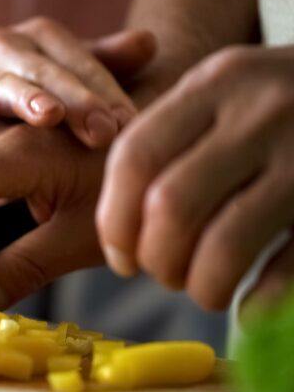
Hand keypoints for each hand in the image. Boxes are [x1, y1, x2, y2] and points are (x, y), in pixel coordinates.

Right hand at [0, 17, 154, 146]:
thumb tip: (150, 43)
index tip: (131, 123)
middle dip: (77, 100)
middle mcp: (9, 47)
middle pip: (49, 72)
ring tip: (50, 116)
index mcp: (42, 40)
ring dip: (26, 98)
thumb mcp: (55, 70)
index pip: (83, 63)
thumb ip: (100, 62)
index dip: (107, 92)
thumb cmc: (9, 83)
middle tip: (105, 130)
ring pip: (3, 83)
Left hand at [96, 45, 293, 309]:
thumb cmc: (277, 102)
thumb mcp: (222, 92)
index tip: (120, 257)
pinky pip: (289, 268)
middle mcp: (259, 115)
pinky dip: (260, 300)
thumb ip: (169, 139)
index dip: (114, 221)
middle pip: (171, 205)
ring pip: (225, 243)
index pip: (135, 158)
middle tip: (164, 272)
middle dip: (155, 256)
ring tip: (203, 289)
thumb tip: (117, 233)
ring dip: (201, 284)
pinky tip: (249, 306)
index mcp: (214, 85)